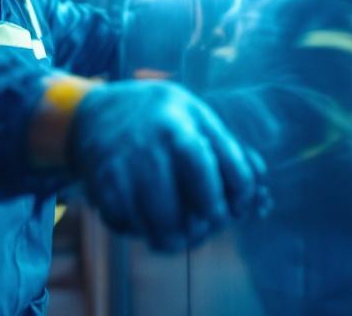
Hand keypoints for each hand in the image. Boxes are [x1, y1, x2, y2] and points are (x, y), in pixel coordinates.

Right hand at [69, 80, 268, 251]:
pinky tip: (147, 221)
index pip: (221, 172)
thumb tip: (258, 198)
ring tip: (180, 235)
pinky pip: (130, 226)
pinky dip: (142, 232)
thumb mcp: (195, 115)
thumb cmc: (159, 117)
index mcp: (180, 125)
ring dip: (177, 238)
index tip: (236, 205)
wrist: (93, 113)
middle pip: (194, 207)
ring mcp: (124, 169)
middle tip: (207, 226)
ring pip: (162, 225)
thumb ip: (228, 150)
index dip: (237, 196)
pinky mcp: (102, 189)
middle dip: (207, 225)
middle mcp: (151, 147)